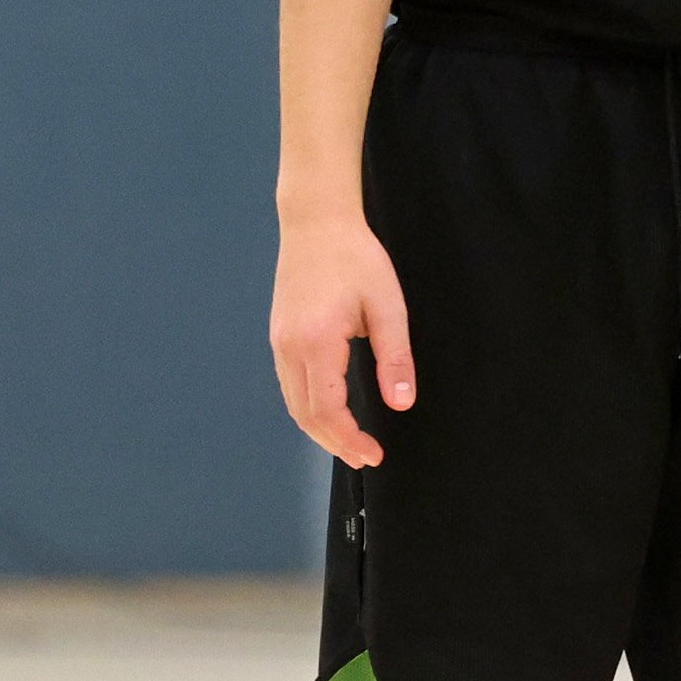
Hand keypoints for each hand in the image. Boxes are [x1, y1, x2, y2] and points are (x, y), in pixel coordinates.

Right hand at [270, 214, 413, 465]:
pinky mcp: (279, 336)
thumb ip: (395, 357)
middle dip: (334, 443)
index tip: (373, 455)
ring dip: (319, 429)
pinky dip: (308, 408)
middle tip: (364, 458)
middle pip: (304, 415)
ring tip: (349, 443)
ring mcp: (279, 342)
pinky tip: (329, 412)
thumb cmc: (355, 257)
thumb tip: (401, 403)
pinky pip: (290, 385)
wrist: (316, 222)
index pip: (327, 411)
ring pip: (293, 403)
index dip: (349, 440)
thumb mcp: (387, 305)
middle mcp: (290, 347)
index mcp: (317, 342)